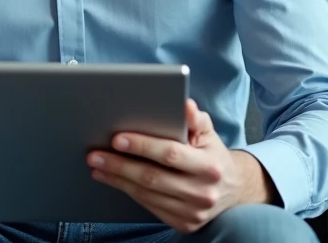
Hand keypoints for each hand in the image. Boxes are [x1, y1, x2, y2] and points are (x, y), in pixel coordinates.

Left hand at [88, 99, 274, 233]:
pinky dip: (128, 192)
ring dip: (118, 180)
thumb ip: (196, 119)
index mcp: (210, 166)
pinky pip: (150, 207)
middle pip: (153, 177)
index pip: (171, 153)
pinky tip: (113, 180)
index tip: (117, 138)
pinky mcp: (184, 224)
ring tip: (97, 167)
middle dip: (120, 165)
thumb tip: (184, 104)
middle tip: (95, 155)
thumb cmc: (212, 155)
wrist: (232, 190)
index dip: (143, 145)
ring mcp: (193, 212)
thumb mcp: (209, 133)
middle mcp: (203, 192)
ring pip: (147, 194)